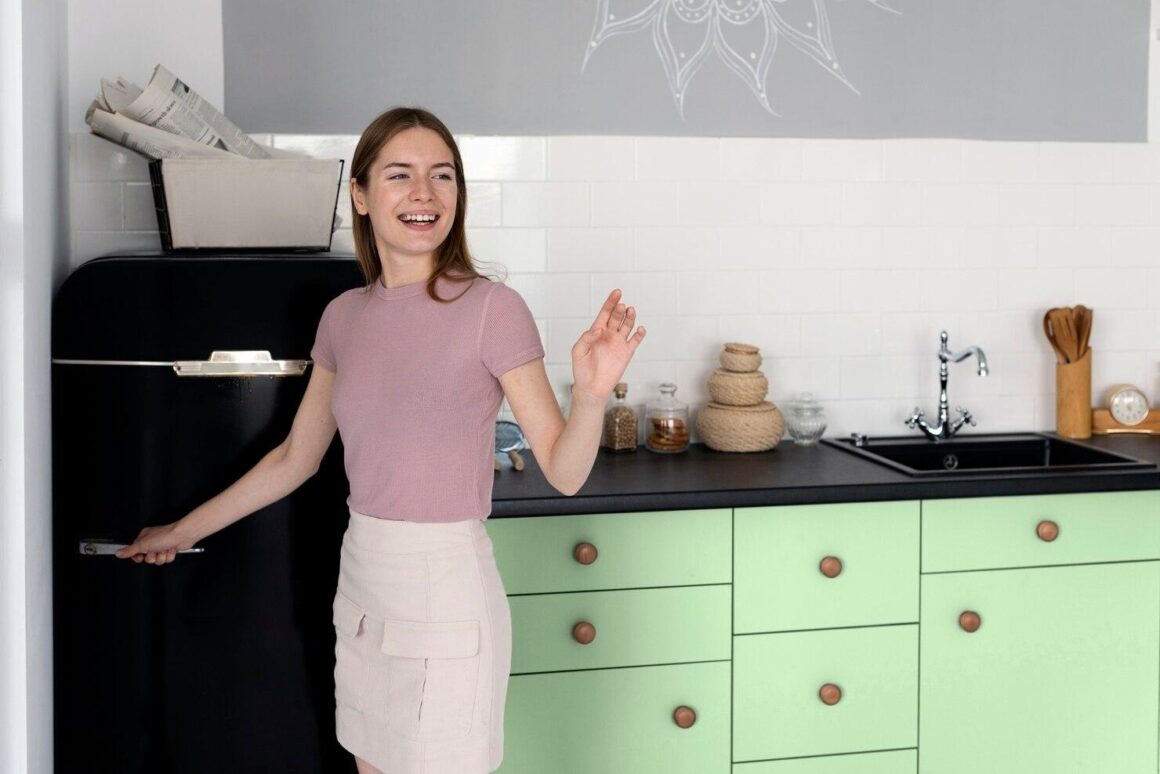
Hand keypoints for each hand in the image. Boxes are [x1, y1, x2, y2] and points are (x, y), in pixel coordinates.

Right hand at [114, 522, 193, 564]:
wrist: (183, 535)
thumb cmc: (164, 535)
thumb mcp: (143, 544)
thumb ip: (130, 550)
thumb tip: (118, 553)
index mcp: (144, 538)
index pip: (135, 551)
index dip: (137, 557)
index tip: (139, 557)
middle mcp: (152, 542)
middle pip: (147, 558)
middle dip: (152, 557)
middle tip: (155, 550)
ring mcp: (162, 546)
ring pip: (157, 560)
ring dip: (162, 556)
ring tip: (164, 549)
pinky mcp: (170, 550)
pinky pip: (166, 559)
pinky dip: (169, 555)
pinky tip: (171, 549)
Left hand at [571, 289, 645, 405]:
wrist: (591, 388)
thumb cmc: (581, 370)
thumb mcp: (578, 351)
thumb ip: (586, 338)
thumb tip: (599, 329)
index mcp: (596, 331)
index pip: (605, 313)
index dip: (610, 302)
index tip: (617, 292)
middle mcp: (608, 335)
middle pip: (617, 317)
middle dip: (619, 310)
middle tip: (622, 306)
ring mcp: (618, 343)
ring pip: (627, 326)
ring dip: (630, 318)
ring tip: (631, 311)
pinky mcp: (626, 353)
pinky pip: (635, 341)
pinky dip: (639, 334)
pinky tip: (640, 328)